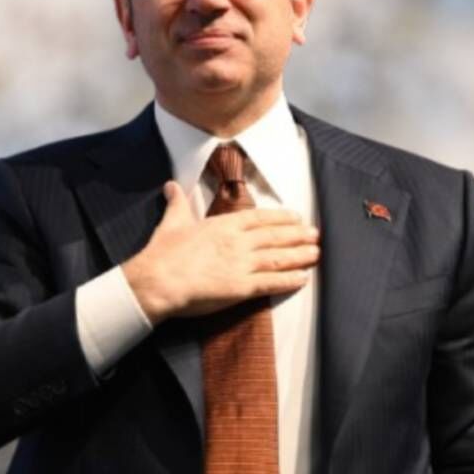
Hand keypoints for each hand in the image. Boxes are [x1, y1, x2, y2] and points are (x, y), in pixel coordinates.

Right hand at [121, 181, 318, 323]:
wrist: (158, 279)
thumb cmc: (163, 251)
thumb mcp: (171, 222)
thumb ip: (177, 203)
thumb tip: (170, 185)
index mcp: (222, 225)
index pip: (258, 218)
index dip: (280, 218)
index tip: (296, 217)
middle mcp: (237, 242)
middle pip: (274, 236)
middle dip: (297, 235)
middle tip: (315, 235)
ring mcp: (242, 265)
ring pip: (278, 258)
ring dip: (299, 256)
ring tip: (316, 254)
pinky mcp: (241, 288)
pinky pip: (271, 283)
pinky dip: (289, 280)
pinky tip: (303, 279)